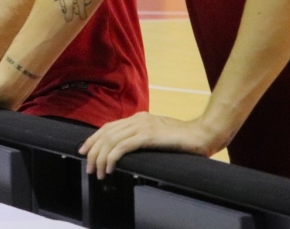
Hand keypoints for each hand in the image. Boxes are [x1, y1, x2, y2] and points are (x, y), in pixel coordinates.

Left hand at [78, 112, 227, 178]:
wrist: (204, 134)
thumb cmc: (184, 138)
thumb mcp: (158, 134)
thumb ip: (144, 136)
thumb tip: (128, 148)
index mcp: (138, 118)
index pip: (109, 127)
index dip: (94, 139)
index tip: (84, 151)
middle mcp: (137, 119)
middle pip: (106, 134)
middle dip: (94, 151)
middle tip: (89, 167)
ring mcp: (143, 126)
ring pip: (112, 140)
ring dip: (101, 158)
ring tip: (98, 172)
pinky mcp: (149, 136)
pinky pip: (124, 146)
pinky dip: (113, 157)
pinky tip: (110, 167)